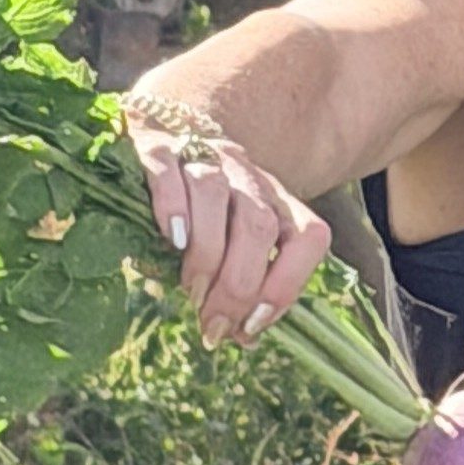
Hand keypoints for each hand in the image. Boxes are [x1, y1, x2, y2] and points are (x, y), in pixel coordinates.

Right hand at [127, 101, 334, 347]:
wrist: (164, 127)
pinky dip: (171, 206)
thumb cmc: (200, 206)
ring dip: (206, 253)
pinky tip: (170, 240)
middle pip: (259, 225)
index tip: (254, 326)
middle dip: (238, 283)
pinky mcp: (154, 143)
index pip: (309, 237)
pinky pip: (166, 168)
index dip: (287, 285)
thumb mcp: (232, 241)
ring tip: (190, 292)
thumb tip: (242, 337)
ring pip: (215, 195)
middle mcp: (248, 177)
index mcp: (278, 201)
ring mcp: (203, 155)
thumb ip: (244, 281)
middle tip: (212, 323)